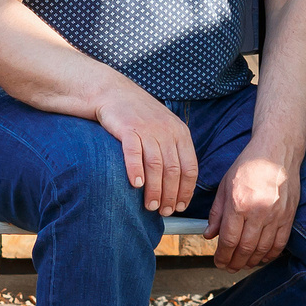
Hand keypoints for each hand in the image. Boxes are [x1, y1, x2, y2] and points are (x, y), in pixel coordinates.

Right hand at [96, 82, 198, 216]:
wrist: (114, 93)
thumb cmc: (140, 116)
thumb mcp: (165, 129)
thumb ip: (173, 151)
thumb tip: (178, 185)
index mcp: (180, 133)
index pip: (190, 168)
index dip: (186, 191)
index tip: (180, 206)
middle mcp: (167, 131)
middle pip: (174, 170)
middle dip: (171, 196)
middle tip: (164, 212)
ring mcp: (148, 129)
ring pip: (156, 166)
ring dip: (154, 190)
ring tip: (151, 206)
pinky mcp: (128, 128)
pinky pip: (134, 153)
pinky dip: (136, 171)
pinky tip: (135, 185)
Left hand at [207, 150, 300, 271]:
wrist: (277, 151)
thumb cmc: (249, 166)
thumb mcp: (225, 186)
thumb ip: (217, 213)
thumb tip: (209, 235)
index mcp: (239, 204)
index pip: (229, 240)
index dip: (222, 256)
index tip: (218, 262)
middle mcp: (258, 212)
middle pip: (245, 249)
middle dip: (234, 263)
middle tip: (228, 267)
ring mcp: (276, 216)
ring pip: (262, 249)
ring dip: (251, 261)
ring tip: (242, 264)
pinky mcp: (289, 216)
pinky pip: (279, 243)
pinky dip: (270, 255)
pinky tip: (261, 258)